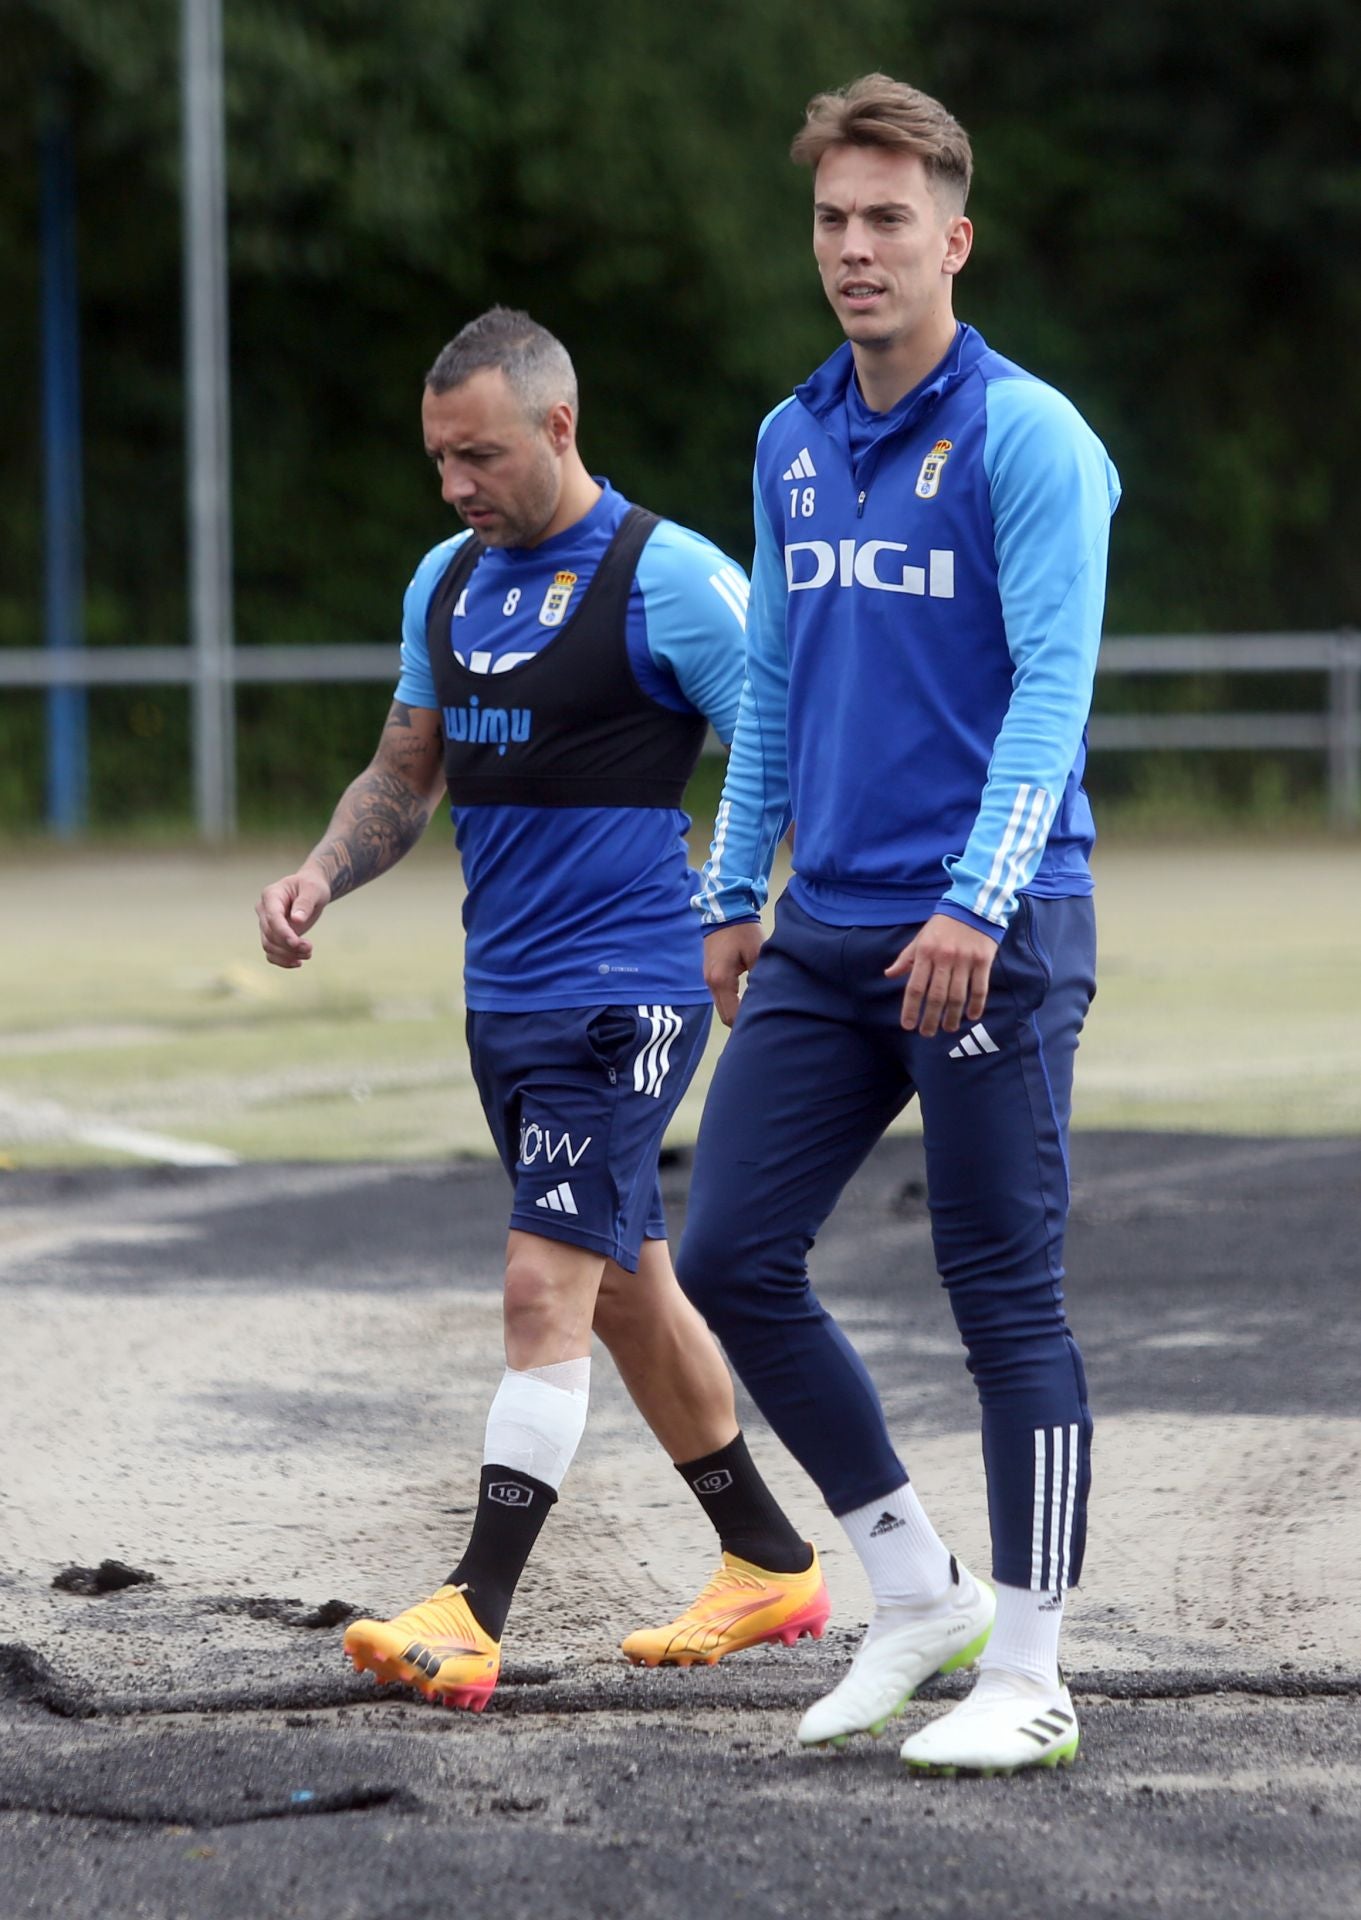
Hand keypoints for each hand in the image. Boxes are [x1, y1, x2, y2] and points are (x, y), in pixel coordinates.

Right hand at [255, 868, 331, 968]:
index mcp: (271, 895)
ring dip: (288, 955)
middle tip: (310, 949)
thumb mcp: (313, 890)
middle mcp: (264, 909)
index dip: (283, 932)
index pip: (272, 918)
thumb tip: (297, 919)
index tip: (296, 943)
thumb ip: (305, 903)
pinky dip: (282, 960)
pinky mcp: (272, 934)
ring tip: (308, 953)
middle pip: (270, 934)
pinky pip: (271, 952)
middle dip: (289, 946)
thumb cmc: (312, 886)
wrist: (311, 890)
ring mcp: (266, 923)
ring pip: (269, 946)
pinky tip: (298, 962)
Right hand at [703, 923, 764, 1027]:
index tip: (764, 1026)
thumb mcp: (758, 954)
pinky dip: (733, 1003)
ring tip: (757, 1014)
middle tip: (763, 1024)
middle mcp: (711, 984)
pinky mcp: (711, 975)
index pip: (732, 1015)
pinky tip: (748, 1001)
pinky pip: (722, 997)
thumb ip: (761, 978)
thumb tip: (769, 999)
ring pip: (722, 1008)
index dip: (747, 1024)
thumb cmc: (743, 931)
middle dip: (742, 1022)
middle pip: (725, 1016)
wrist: (724, 912)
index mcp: (722, 980)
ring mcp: (708, 980)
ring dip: (737, 1012)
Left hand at [885, 912, 997, 1037]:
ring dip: (952, 1017)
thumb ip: (906, 958)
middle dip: (930, 1019)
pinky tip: (971, 1016)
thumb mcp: (921, 938)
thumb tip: (889, 975)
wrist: (974, 905)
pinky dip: (975, 1005)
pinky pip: (980, 988)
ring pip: (957, 996)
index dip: (911, 1008)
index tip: (908, 1025)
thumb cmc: (943, 924)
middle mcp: (944, 958)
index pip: (915, 986)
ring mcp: (965, 960)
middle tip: (926, 1034)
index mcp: (925, 953)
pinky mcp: (983, 960)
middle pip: (936, 996)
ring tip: (948, 1029)